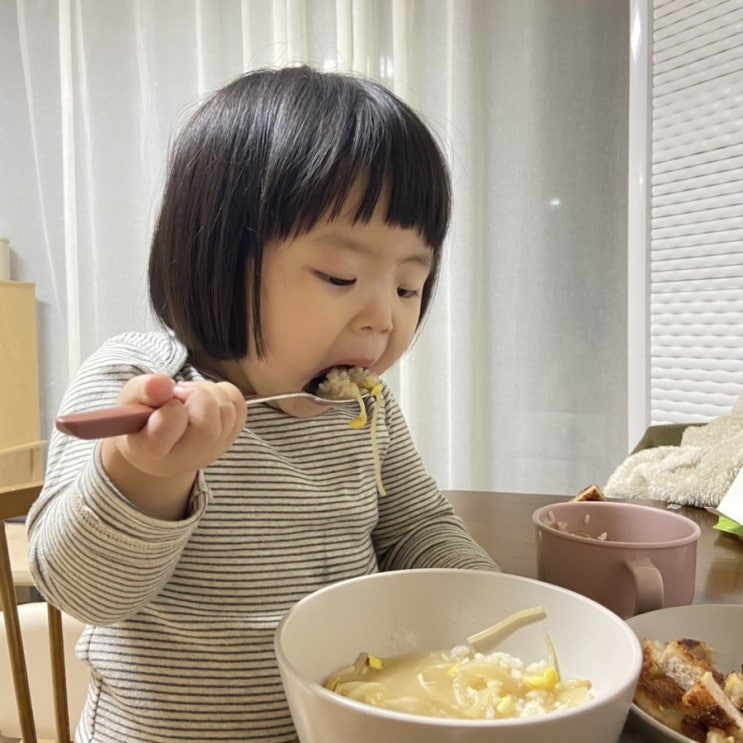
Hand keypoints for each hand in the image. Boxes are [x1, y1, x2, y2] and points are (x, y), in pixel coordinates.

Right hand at [101, 374, 246, 518]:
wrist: (159, 447)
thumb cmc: (141, 419)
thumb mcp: (130, 401)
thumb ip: (143, 390)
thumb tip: (163, 383)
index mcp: (151, 451)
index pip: (166, 431)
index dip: (170, 408)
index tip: (165, 401)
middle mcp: (185, 457)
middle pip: (207, 426)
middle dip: (197, 396)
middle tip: (180, 392)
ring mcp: (212, 451)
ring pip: (226, 412)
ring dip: (209, 391)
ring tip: (189, 394)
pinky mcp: (229, 440)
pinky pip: (238, 407)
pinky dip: (225, 393)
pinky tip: (205, 397)